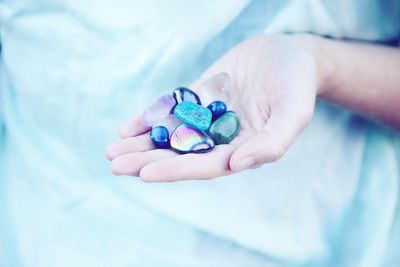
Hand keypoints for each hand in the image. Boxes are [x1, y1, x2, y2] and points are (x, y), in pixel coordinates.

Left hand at [106, 34, 321, 181]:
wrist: (288, 52)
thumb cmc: (297, 83)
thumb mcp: (294, 112)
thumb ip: (271, 143)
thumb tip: (237, 166)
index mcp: (243, 149)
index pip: (206, 165)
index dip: (177, 170)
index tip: (146, 173)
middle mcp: (222, 138)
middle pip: (181, 154)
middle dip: (148, 160)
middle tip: (115, 164)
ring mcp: (208, 118)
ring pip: (171, 135)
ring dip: (142, 144)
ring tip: (112, 151)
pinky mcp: (200, 97)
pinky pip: (172, 111)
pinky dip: (151, 119)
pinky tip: (128, 127)